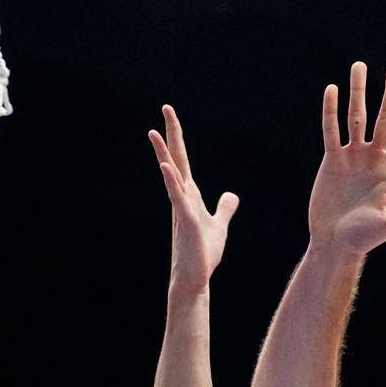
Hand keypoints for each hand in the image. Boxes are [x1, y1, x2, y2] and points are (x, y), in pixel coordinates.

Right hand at [149, 105, 238, 294]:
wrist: (194, 278)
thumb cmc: (203, 254)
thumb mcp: (218, 225)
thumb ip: (224, 208)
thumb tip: (231, 195)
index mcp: (190, 195)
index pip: (182, 160)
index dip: (177, 138)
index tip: (170, 115)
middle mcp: (182, 198)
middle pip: (175, 159)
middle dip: (171, 134)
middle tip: (165, 108)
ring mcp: (182, 209)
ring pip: (171, 175)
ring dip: (163, 154)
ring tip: (154, 132)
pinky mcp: (185, 222)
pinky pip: (177, 198)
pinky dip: (172, 182)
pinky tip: (167, 167)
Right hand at [309, 61, 385, 257]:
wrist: (334, 243)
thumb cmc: (365, 238)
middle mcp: (375, 158)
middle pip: (385, 119)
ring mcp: (354, 157)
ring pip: (357, 117)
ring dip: (358, 92)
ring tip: (359, 66)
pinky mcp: (332, 160)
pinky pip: (332, 131)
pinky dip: (331, 111)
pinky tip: (332, 90)